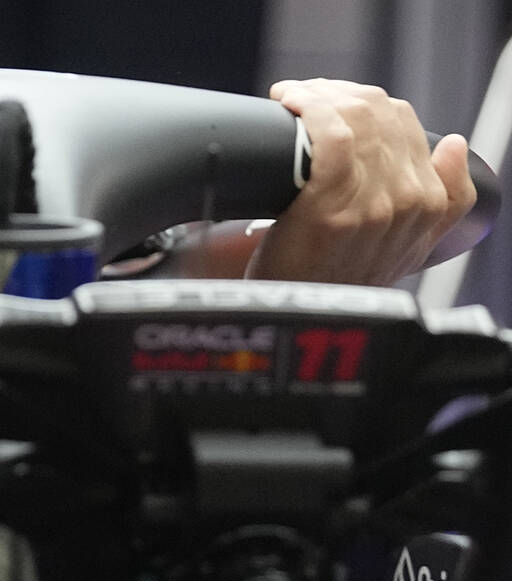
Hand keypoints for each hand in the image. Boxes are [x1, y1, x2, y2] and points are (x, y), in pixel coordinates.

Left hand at [245, 78, 476, 285]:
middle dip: (335, 94)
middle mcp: (409, 202)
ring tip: (292, 101)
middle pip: (379, 114)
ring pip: (355, 118)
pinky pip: (330, 135)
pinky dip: (308, 110)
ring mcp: (372, 206)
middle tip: (303, 98)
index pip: (405, 122)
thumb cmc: (335, 283)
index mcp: (431, 205)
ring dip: (317, 96)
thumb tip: (454, 147)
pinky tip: (289, 105)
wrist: (298, 324)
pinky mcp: (331, 208)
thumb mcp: (404, 252)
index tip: (329, 101)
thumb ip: (443, 204)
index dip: (362, 102)